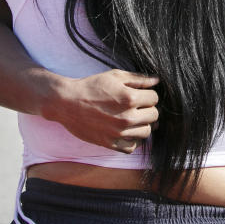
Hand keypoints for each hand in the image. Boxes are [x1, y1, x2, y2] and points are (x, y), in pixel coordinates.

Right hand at [45, 69, 159, 153]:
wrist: (67, 103)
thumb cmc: (91, 86)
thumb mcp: (115, 76)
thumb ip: (138, 79)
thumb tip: (157, 81)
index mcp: (130, 98)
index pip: (154, 98)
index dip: (148, 95)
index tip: (139, 94)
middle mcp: (127, 117)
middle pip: (154, 115)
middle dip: (147, 109)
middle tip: (136, 106)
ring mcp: (119, 133)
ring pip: (146, 132)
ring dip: (142, 124)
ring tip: (131, 118)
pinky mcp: (111, 144)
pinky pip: (133, 147)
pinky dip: (133, 140)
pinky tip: (126, 131)